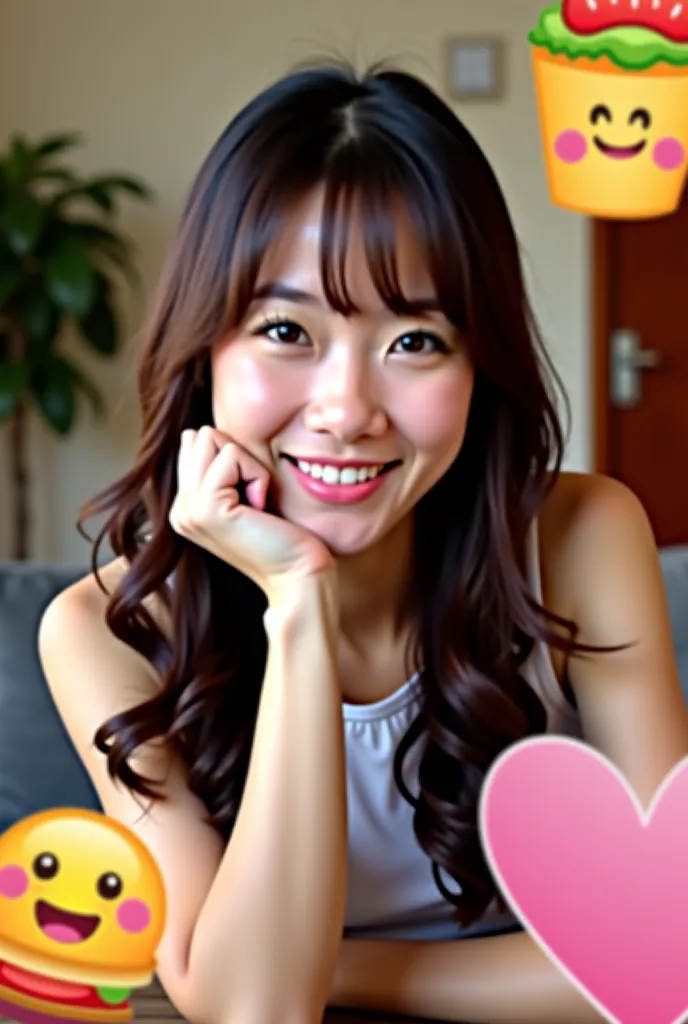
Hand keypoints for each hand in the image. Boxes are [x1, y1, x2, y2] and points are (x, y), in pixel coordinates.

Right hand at [169, 426, 335, 600]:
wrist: (297, 575)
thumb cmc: (283, 536)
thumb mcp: (245, 494)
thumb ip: (219, 468)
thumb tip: (199, 432)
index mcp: (185, 506)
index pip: (194, 443)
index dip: (233, 457)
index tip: (249, 496)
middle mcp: (179, 509)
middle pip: (200, 436)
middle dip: (237, 456)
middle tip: (254, 498)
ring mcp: (187, 510)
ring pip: (212, 440)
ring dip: (247, 465)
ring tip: (257, 503)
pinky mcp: (206, 508)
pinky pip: (231, 456)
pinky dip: (256, 474)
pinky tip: (261, 507)